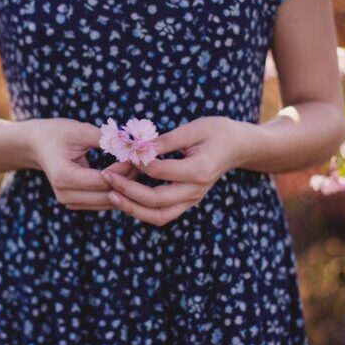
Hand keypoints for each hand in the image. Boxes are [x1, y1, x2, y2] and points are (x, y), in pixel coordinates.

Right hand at [28, 118, 137, 210]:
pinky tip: (127, 175)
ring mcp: (70, 202)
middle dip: (128, 179)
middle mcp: (65, 195)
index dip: (124, 169)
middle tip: (142, 162)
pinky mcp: (77, 204)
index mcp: (64, 176)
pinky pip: (104, 202)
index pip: (104, 180)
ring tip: (137, 166)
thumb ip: (104, 138)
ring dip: (125, 187)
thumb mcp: (79, 130)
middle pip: (108, 195)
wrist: (36, 145)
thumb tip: (131, 143)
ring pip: (109, 202)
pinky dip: (118, 191)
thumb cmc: (57, 133)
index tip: (138, 154)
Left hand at [100, 116, 250, 225]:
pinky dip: (142, 210)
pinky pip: (162, 215)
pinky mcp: (187, 202)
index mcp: (199, 170)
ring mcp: (192, 199)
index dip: (138, 163)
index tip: (123, 152)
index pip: (160, 171)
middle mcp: (195, 190)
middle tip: (106, 176)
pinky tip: (125, 199)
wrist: (237, 147)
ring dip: (132, 208)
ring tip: (111, 195)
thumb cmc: (217, 132)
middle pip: (156, 200)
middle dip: (127, 190)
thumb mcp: (194, 128)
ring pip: (158, 216)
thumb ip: (167, 139)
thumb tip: (140, 146)